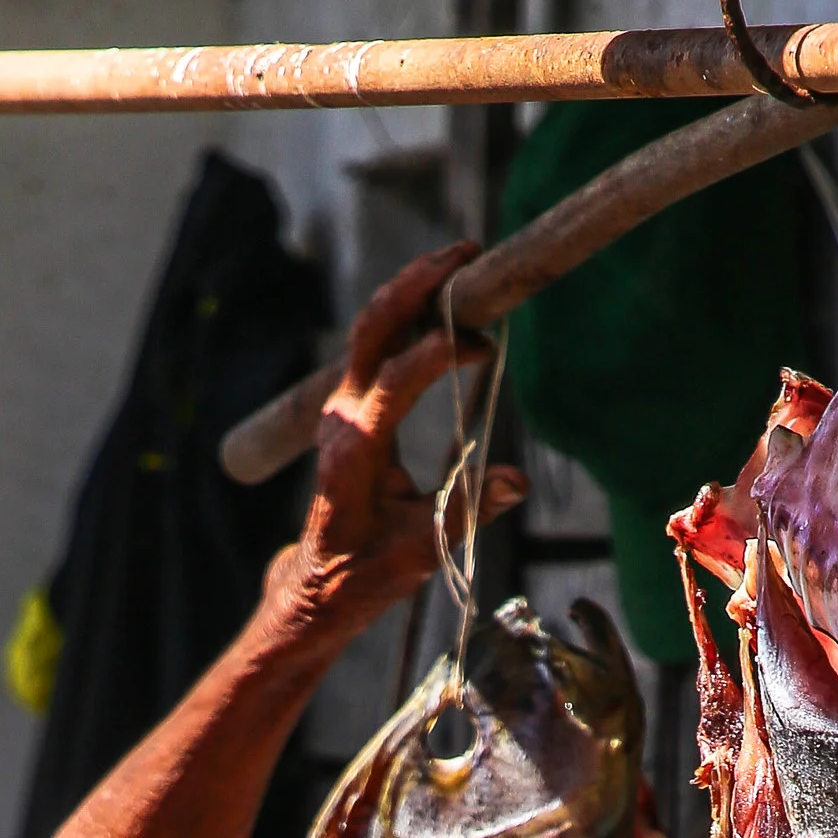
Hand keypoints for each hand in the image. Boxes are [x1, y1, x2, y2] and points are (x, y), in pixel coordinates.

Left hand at [266, 243, 528, 648]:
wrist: (320, 586)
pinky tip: (441, 301)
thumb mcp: (421, 551)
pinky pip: (376, 347)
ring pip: (371, 328)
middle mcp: (342, 416)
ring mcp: (342, 408)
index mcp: (355, 447)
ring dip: (411, 289)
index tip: (487, 344)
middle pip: (373, 327)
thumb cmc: (366, 573)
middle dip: (416, 283)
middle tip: (465, 252)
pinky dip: (407, 315)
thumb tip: (517, 481)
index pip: (399, 377)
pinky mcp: (351, 408)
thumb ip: (467, 510)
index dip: (443, 350)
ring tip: (458, 260)